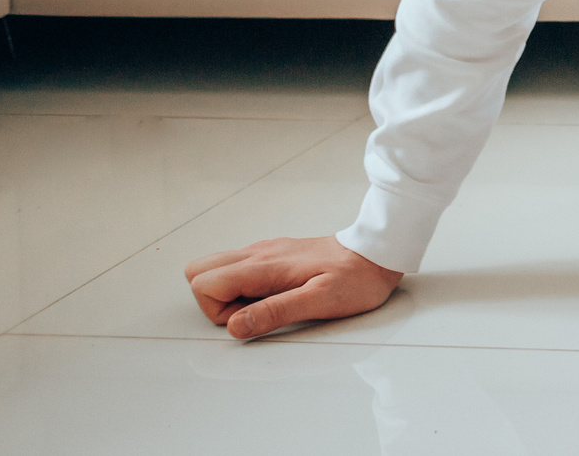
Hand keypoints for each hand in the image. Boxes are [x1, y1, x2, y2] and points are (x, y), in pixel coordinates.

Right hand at [185, 235, 401, 339]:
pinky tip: (275, 293)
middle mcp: (259, 253)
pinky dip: (245, 286)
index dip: (218, 310)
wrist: (378, 252)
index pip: (204, 283)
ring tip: (267, 302)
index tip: (252, 315)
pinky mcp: (275, 255)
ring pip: (216, 268)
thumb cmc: (356, 279)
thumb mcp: (319, 301)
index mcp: (264, 264)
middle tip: (252, 310)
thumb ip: (274, 312)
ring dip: (229, 293)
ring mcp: (265, 251)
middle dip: (213, 300)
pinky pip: (240, 268)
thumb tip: (234, 326)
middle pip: (199, 270)